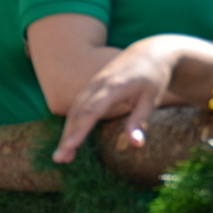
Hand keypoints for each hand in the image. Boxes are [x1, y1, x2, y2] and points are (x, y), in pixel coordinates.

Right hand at [53, 43, 177, 162]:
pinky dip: (71, 124)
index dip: (79, 129)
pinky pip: (77, 106)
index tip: (70, 147)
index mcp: (114, 86)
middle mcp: (98, 84)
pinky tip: (69, 141)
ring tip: (61, 156)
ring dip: (66, 133)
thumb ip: (139, 121)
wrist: (149, 53)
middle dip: (67, 136)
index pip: (92, 110)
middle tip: (59, 159)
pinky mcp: (91, 87)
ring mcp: (93, 84)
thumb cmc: (153, 78)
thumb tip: (136, 144)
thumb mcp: (151, 100)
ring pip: (74, 110)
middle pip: (78, 112)